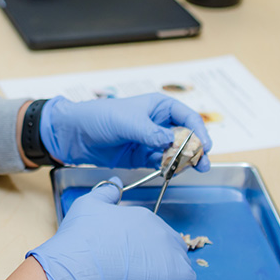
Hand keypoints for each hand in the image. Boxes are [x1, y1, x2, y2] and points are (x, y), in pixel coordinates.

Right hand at [27, 178, 195, 279]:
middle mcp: (160, 230)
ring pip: (181, 261)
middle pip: (171, 243)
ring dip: (169, 270)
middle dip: (160, 255)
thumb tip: (115, 181)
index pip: (153, 230)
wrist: (80, 264)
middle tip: (138, 268)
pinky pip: (187, 279)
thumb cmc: (81, 236)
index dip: (142, 244)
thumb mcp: (88, 204)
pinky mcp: (175, 274)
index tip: (128, 253)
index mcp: (142, 216)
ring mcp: (170, 252)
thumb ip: (106, 192)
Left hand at [39, 93, 212, 168]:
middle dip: (196, 149)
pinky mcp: (142, 157)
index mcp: (158, 106)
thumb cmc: (98, 117)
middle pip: (186, 136)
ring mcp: (151, 141)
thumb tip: (170, 141)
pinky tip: (172, 173)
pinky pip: (161, 163)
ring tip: (191, 170)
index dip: (199, 131)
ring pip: (175, 152)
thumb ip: (149, 132)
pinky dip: (168, 168)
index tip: (205, 146)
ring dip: (184, 161)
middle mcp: (158, 123)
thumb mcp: (126, 121)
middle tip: (203, 164)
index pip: (187, 117)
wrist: (74, 134)